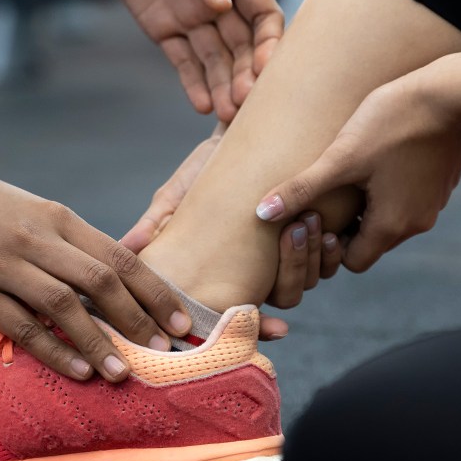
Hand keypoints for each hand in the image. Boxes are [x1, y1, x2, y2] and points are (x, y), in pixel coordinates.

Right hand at [0, 163, 191, 382]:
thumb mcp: (42, 215)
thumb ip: (77, 248)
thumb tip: (123, 294)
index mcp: (62, 219)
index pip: (119, 258)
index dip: (155, 292)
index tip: (182, 321)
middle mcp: (38, 240)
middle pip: (99, 281)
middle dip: (137, 319)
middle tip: (164, 351)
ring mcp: (4, 265)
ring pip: (63, 306)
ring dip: (98, 342)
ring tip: (123, 372)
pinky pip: (20, 325)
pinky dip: (53, 350)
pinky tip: (78, 370)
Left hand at [76, 0, 282, 120]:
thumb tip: (221, 3)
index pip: (263, 13)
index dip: (269, 41)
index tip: (267, 67)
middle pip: (242, 44)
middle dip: (247, 74)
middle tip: (245, 103)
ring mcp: (190, 15)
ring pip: (216, 58)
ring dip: (224, 85)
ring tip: (227, 113)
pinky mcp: (163, 28)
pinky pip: (183, 60)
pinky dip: (193, 82)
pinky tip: (202, 105)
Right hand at [120, 130, 343, 337]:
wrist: (243, 132)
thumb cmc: (204, 167)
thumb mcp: (177, 194)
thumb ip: (158, 222)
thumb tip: (128, 248)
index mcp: (226, 275)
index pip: (241, 314)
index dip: (260, 328)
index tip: (276, 328)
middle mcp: (259, 274)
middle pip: (285, 296)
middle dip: (294, 269)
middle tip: (294, 232)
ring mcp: (288, 259)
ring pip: (310, 280)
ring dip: (313, 256)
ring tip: (308, 221)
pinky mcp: (315, 241)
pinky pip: (333, 262)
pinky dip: (331, 250)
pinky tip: (330, 229)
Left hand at [255, 62, 460, 271]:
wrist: (449, 91)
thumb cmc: (392, 122)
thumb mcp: (340, 157)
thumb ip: (302, 189)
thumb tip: (261, 214)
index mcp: (391, 225)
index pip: (353, 261)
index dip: (330, 244)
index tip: (317, 214)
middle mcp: (417, 223)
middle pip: (371, 242)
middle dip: (346, 225)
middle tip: (327, 195)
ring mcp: (433, 203)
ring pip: (389, 219)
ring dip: (366, 205)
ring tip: (348, 173)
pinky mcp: (440, 182)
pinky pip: (407, 198)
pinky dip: (388, 189)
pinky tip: (375, 157)